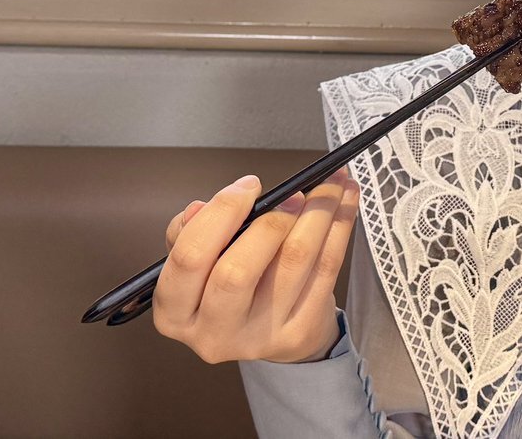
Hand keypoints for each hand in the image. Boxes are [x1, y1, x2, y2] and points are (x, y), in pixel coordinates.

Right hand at [152, 167, 359, 363]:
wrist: (270, 330)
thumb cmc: (229, 282)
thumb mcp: (199, 262)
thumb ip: (192, 231)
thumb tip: (199, 208)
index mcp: (175, 313)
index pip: (189, 258)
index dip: (220, 214)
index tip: (249, 185)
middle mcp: (213, 332)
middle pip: (238, 271)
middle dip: (270, 222)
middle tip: (293, 193)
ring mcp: (258, 338)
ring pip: (294, 263)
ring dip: (318, 213)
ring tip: (331, 184)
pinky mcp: (299, 332)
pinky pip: (327, 269)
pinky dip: (340, 226)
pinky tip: (346, 199)